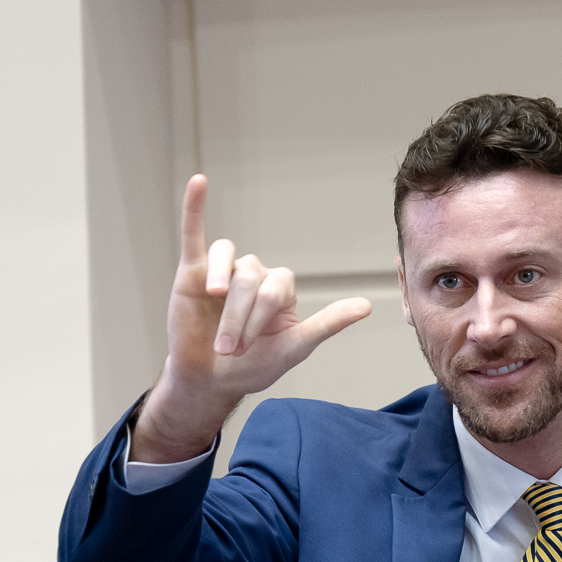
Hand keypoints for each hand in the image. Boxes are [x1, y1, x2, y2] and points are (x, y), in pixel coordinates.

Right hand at [131, 174, 371, 463]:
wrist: (208, 380)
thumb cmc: (252, 366)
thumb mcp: (293, 349)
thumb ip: (327, 324)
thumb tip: (367, 305)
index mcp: (280, 290)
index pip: (276, 289)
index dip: (259, 318)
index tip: (247, 351)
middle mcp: (254, 275)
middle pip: (251, 279)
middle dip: (239, 318)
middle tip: (229, 349)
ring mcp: (224, 271)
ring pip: (228, 260)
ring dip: (221, 283)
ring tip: (213, 302)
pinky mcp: (193, 270)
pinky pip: (195, 233)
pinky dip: (195, 207)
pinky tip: (199, 182)